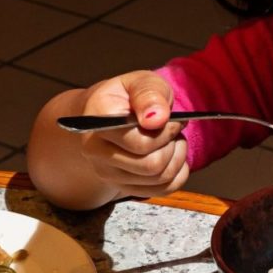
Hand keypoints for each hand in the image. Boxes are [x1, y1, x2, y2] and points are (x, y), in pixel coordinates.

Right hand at [76, 70, 186, 199]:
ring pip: (158, 179)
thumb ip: (149, 94)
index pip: (140, 143)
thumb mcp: (140, 82)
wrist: (105, 117)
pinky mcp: (122, 187)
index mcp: (97, 123)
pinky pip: (161, 190)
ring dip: (176, 158)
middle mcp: (96, 152)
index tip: (172, 119)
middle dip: (171, 146)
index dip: (166, 131)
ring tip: (172, 140)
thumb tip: (157, 118)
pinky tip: (172, 156)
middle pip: (151, 165)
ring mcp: (107, 173)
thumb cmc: (126, 97)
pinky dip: (177, 174)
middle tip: (173, 130)